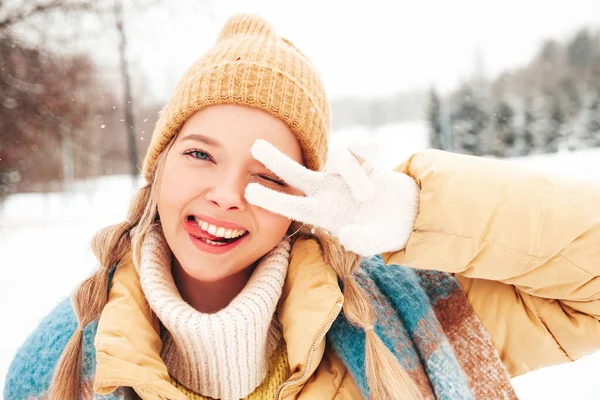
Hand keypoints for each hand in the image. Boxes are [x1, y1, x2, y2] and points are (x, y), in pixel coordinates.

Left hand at [244, 139, 419, 256]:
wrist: (408, 212)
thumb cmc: (385, 231)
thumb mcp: (377, 241)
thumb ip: (363, 242)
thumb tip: (347, 235)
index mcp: (324, 213)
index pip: (293, 206)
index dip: (273, 200)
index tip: (249, 193)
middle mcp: (327, 191)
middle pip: (296, 173)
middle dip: (276, 160)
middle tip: (254, 145)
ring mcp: (343, 174)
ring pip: (338, 158)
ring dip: (355, 175)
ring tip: (369, 194)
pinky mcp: (362, 159)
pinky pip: (358, 148)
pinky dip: (366, 151)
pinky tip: (375, 153)